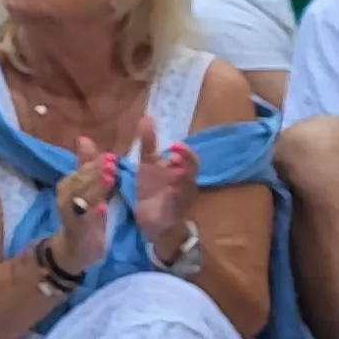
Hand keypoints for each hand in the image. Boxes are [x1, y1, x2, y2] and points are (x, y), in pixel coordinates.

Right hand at [47, 137, 117, 277]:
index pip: (81, 171)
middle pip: (81, 182)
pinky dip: (93, 213)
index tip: (110, 157)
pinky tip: (103, 208)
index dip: (95, 164)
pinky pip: (84, 221)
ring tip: (110, 178)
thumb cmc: (83, 215)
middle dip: (96, 172)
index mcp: (69, 185)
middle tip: (111, 163)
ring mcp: (70, 214)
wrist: (75, 249)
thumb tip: (84, 139)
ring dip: (95, 188)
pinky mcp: (77, 231)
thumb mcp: (85, 189)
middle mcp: (66, 197)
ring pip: (82, 198)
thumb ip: (85, 165)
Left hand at [126, 115, 198, 253]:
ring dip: (182, 179)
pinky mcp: (172, 213)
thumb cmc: (153, 188)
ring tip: (177, 171)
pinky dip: (174, 198)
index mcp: (180, 171)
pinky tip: (171, 191)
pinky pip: (176, 205)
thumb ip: (149, 143)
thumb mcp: (149, 164)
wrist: (153, 221)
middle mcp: (185, 184)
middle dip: (185, 163)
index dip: (185, 152)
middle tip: (173, 155)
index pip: (190, 159)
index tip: (174, 144)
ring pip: (186, 188)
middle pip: (191, 171)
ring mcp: (181, 199)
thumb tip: (147, 117)